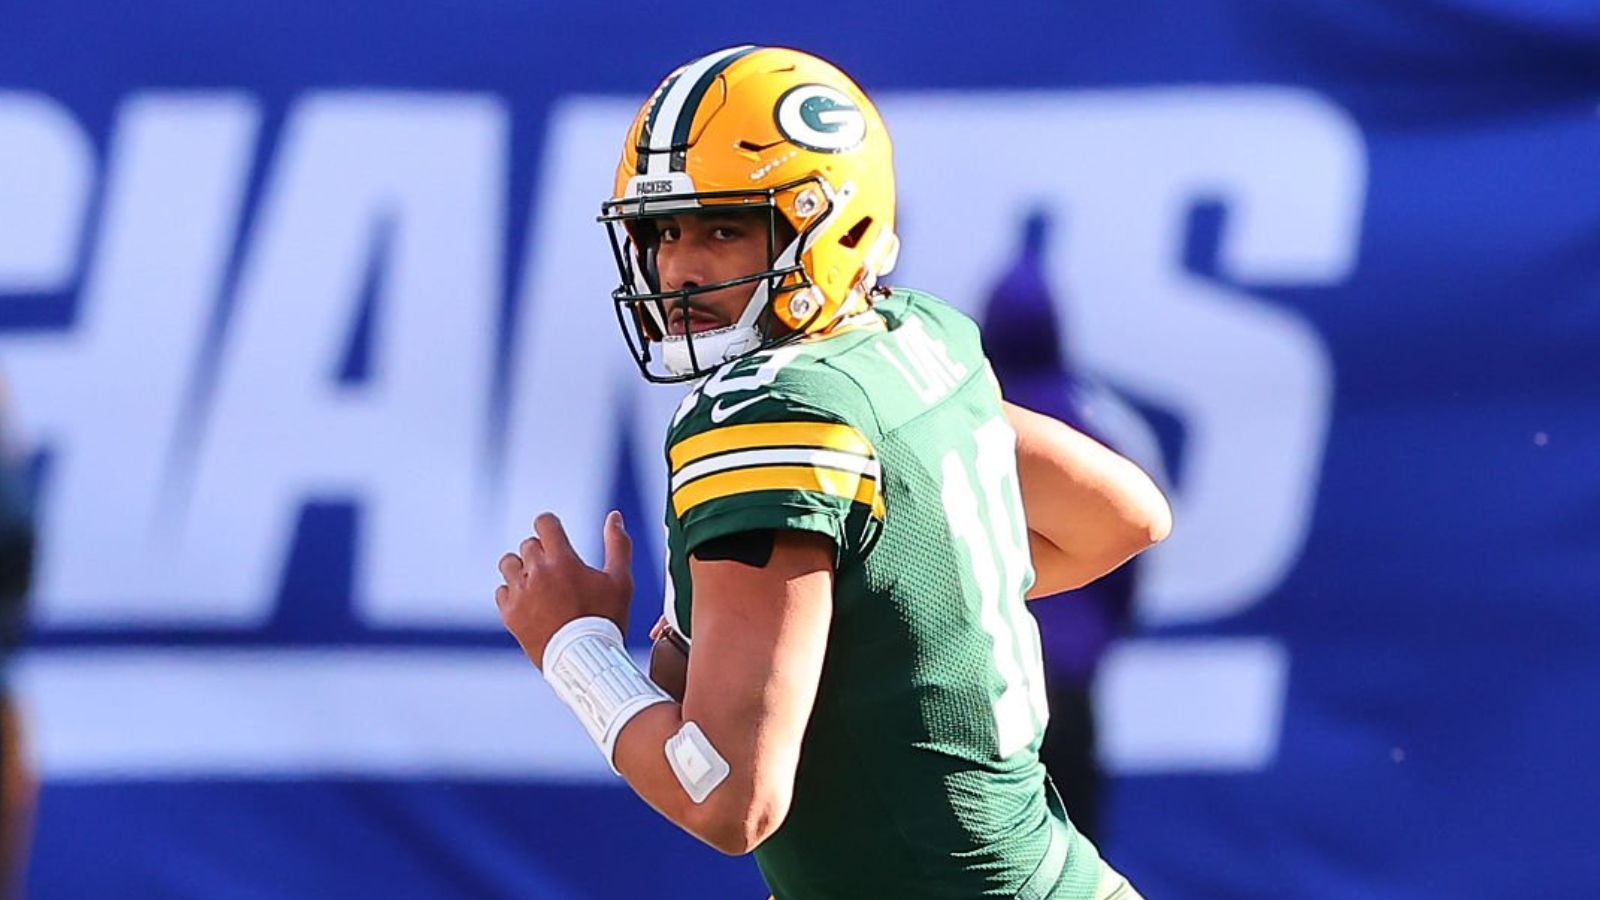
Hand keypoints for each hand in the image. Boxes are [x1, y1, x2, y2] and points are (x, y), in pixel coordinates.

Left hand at [495, 510, 633, 669]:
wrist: (585, 661)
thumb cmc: (605, 620)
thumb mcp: (621, 580)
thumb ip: (618, 544)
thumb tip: (614, 517)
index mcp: (562, 560)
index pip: (545, 523)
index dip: (550, 525)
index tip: (554, 533)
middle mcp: (537, 572)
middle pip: (528, 545)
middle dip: (542, 551)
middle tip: (556, 569)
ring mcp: (520, 594)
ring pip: (509, 564)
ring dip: (521, 567)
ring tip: (538, 582)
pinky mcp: (510, 614)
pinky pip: (502, 592)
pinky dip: (512, 593)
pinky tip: (530, 602)